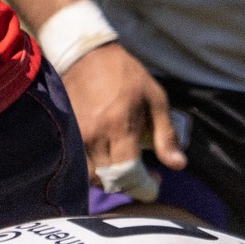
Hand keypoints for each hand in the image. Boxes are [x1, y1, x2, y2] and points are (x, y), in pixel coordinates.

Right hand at [61, 42, 183, 183]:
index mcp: (119, 125)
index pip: (129, 173)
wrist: (86, 57)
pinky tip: (109, 163)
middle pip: (110, 181)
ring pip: (93, 178)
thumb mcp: (155, 99)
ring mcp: (77, 138)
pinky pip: (80, 166)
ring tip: (127, 170)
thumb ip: (165, 134)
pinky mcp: (66, 137)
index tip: (155, 186)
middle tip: (146, 177)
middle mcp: (94, 137)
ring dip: (112, 181)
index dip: (143, 187)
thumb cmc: (126, 75)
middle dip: (131, 185)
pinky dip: (97, 172)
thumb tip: (178, 165)